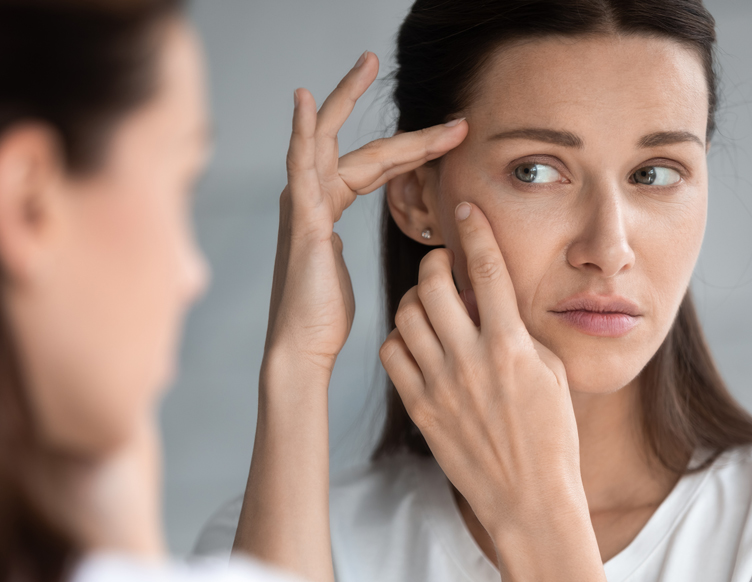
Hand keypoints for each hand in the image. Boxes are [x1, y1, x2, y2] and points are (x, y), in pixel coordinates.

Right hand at [265, 51, 467, 371]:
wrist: (303, 349)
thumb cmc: (327, 318)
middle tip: (386, 66)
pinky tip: (305, 101)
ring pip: (326, 140)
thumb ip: (369, 250)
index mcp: (325, 209)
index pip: (374, 165)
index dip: (413, 147)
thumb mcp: (356, 274)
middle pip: (351, 143)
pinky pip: (300, 164)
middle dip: (378, 110)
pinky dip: (301, 130)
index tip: (452, 133)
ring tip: (363, 63)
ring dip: (343, 99)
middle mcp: (309, 198)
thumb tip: (415, 247)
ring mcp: (300, 205)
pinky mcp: (299, 219)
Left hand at [379, 201, 584, 537]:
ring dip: (416, 299)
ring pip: (405, 314)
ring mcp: (440, 384)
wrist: (529, 498)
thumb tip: (491, 300)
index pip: (486, 269)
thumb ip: (519, 331)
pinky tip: (418, 343)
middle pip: (432, 283)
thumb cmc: (551, 436)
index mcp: (511, 346)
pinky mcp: (419, 407)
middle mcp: (471, 359)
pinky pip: (391, 353)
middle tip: (443, 265)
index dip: (474, 229)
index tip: (465, 207)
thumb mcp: (551, 372)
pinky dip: (400, 338)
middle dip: (435, 261)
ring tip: (432, 306)